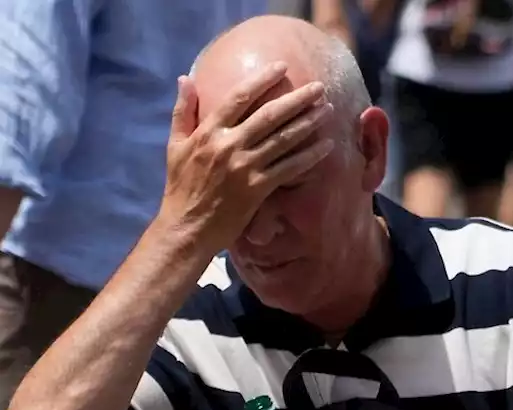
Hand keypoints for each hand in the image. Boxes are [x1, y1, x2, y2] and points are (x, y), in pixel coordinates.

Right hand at [158, 62, 335, 252]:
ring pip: (283, 140)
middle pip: (269, 115)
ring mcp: (244, 167)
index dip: (262, 80)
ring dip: (308, 123)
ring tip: (327, 110)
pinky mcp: (258, 188)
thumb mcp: (174, 145)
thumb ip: (183, 111)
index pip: (238, 97)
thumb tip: (187, 79)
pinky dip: (309, 156)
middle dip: (296, 99)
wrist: (187, 227)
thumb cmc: (180, 187)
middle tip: (319, 87)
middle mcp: (228, 145)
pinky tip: (326, 146)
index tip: (282, 67)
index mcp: (208, 132)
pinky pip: (289, 168)